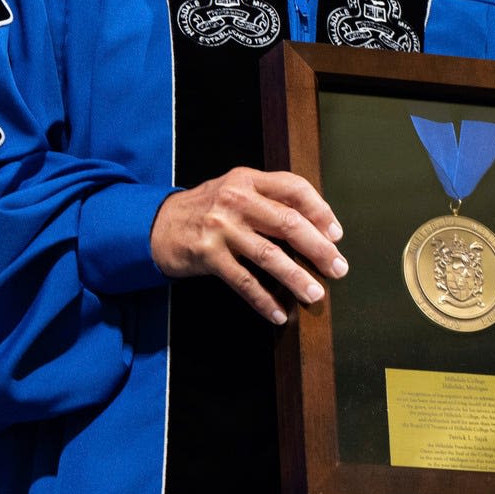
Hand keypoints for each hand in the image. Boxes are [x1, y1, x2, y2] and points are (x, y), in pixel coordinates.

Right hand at [151, 169, 345, 323]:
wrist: (156, 225)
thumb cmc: (206, 211)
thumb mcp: (235, 192)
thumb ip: (268, 200)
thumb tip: (317, 227)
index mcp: (248, 180)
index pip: (294, 188)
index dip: (321, 211)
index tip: (336, 234)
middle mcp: (236, 199)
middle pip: (288, 223)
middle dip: (319, 248)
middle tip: (338, 268)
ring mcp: (221, 227)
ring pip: (269, 256)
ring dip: (296, 278)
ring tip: (315, 294)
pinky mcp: (207, 254)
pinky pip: (243, 282)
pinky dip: (264, 300)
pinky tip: (279, 313)